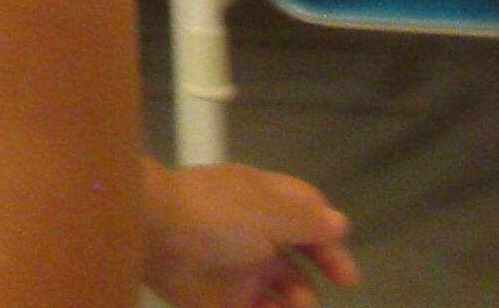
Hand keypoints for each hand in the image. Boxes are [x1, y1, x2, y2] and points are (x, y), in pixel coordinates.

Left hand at [144, 161, 359, 307]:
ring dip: (301, 299)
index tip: (343, 243)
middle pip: (301, 252)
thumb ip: (306, 221)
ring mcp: (240, 268)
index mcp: (264, 202)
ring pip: (285, 289)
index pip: (305, 210)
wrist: (152, 233)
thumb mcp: (268, 211)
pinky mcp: (223, 301)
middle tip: (346, 280)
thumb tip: (339, 222)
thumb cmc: (216, 215)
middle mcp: (256, 234)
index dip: (328, 228)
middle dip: (326, 265)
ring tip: (298, 304)